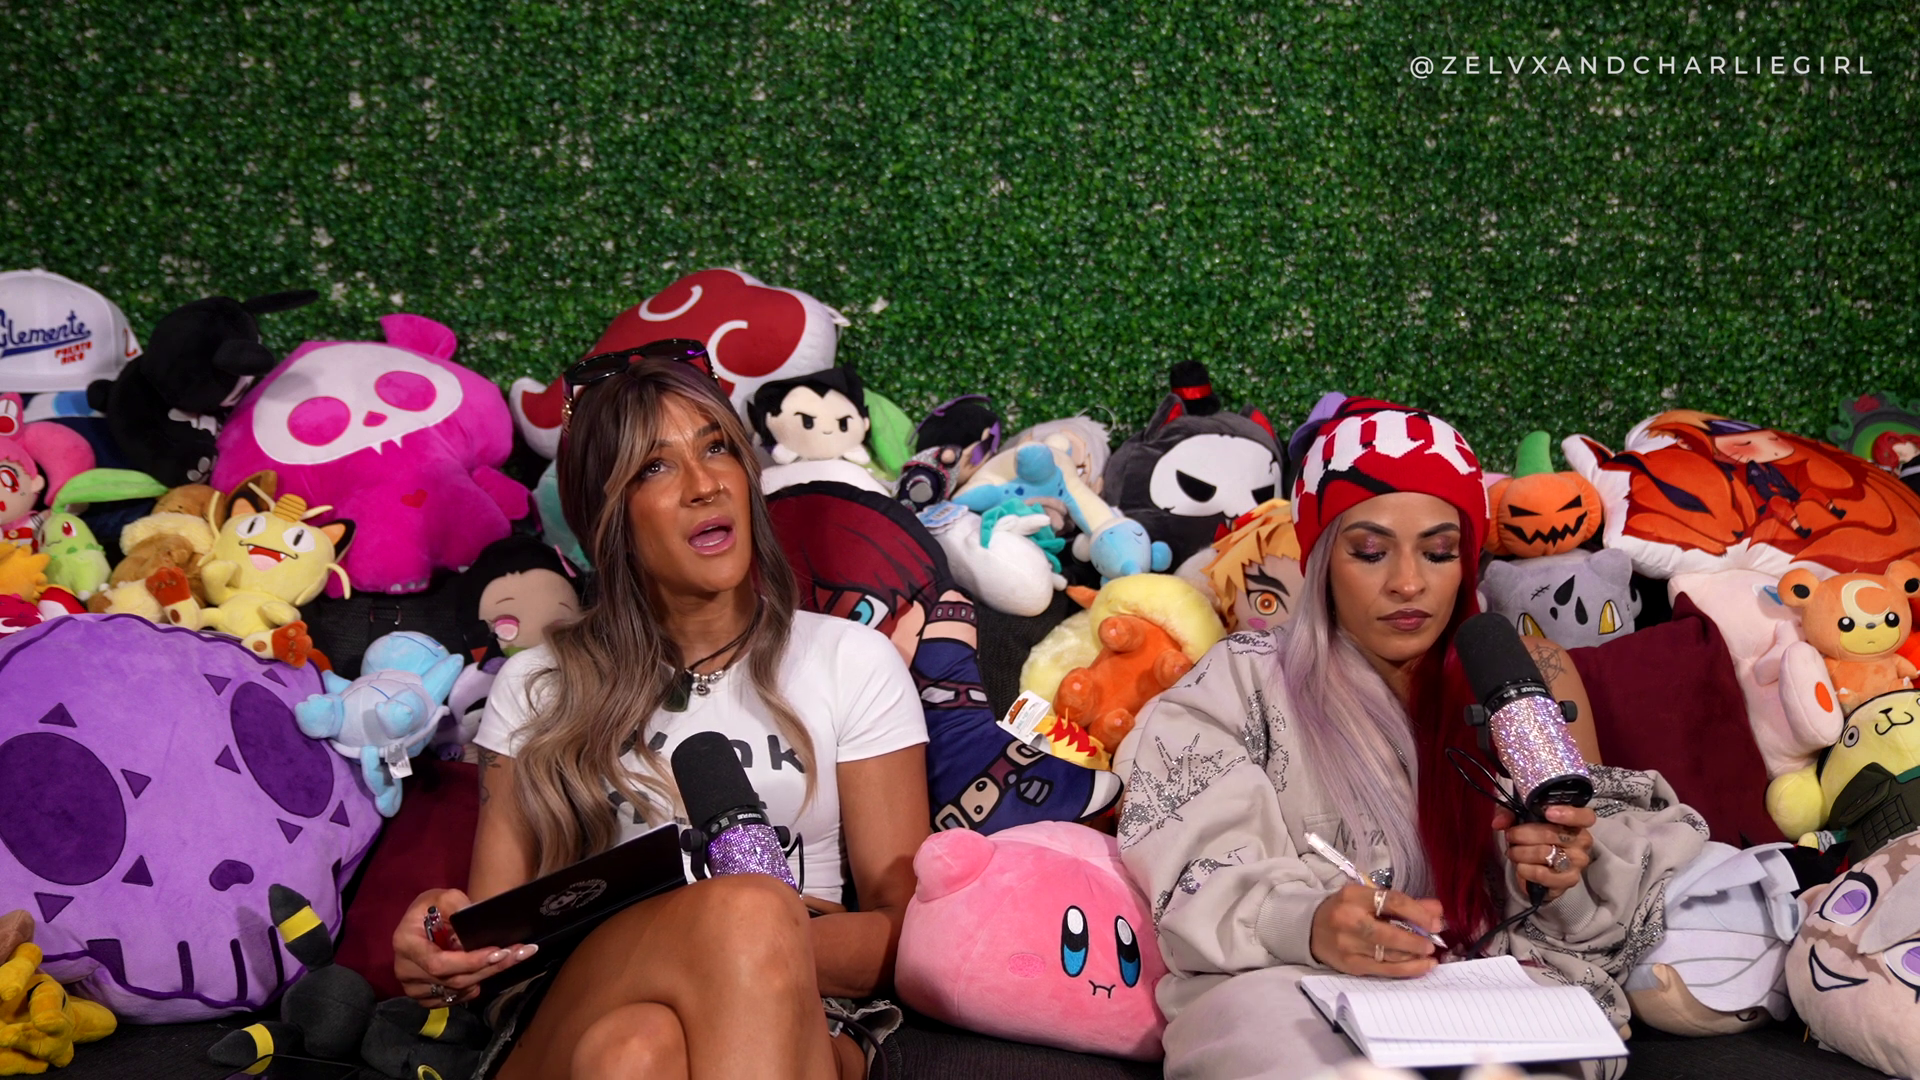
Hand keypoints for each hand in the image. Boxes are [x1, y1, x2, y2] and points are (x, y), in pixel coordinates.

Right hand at [392, 888, 536, 1005]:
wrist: (424, 920)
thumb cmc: (433, 906)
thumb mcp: (446, 897)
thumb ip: (458, 909)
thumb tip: (472, 932)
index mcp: (406, 943)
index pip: (439, 963)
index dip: (470, 962)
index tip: (499, 952)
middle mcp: (405, 969)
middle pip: (452, 980)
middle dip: (489, 968)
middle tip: (519, 954)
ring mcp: (412, 987)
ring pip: (456, 991)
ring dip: (486, 977)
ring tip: (511, 959)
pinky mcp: (423, 997)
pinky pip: (452, 1000)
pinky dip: (472, 988)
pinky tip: (485, 972)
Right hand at [1308, 885, 1443, 976]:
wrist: (1310, 929)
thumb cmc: (1345, 909)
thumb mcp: (1368, 897)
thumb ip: (1402, 903)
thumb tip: (1437, 910)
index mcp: (1353, 896)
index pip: (1392, 902)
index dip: (1418, 913)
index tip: (1436, 923)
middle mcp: (1349, 920)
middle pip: (1390, 933)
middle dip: (1417, 940)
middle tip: (1433, 943)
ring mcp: (1348, 946)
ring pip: (1389, 955)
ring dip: (1415, 956)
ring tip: (1430, 956)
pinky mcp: (1351, 966)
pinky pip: (1384, 970)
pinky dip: (1407, 970)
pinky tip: (1422, 967)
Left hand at [1493, 803, 1596, 904]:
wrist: (1539, 867)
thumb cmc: (1534, 836)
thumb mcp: (1520, 818)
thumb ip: (1509, 814)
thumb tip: (1498, 822)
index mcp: (1576, 821)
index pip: (1585, 816)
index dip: (1568, 813)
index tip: (1547, 812)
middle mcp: (1582, 841)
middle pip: (1553, 834)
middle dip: (1523, 834)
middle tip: (1510, 836)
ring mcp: (1578, 862)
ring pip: (1546, 853)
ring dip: (1521, 853)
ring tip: (1512, 852)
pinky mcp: (1569, 880)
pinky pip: (1545, 875)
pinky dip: (1527, 870)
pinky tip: (1521, 867)